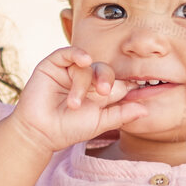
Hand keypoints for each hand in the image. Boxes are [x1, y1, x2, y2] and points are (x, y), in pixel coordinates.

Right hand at [8, 47, 146, 153]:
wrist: (40, 132)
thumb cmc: (68, 129)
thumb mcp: (100, 123)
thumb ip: (121, 115)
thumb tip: (146, 110)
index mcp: (99, 93)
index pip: (117, 82)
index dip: (126, 84)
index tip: (139, 86)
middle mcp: (86, 80)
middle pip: (105, 70)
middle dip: (107, 80)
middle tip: (103, 93)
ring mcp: (69, 71)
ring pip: (87, 66)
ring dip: (82, 84)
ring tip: (73, 104)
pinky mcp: (53, 65)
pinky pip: (68, 52)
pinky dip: (77, 54)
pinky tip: (83, 61)